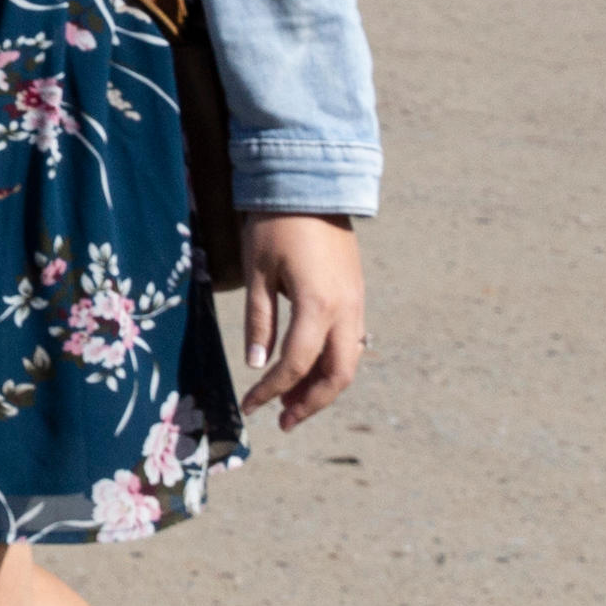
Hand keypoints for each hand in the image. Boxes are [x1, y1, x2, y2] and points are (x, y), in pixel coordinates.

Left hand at [237, 213, 368, 428]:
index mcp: (317, 305)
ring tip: (293, 403)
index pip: (294, 363)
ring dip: (323, 386)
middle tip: (282, 421)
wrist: (311, 184)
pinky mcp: (356, 294)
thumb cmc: (275, 224)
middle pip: (335, 375)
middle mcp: (345, 310)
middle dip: (310, 403)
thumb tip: (257, 364)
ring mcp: (356, 302)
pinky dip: (332, 363)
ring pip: (348, 361)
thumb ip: (259, 320)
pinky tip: (310, 369)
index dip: (271, 391)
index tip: (250, 407)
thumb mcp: (257, 271)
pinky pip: (351, 341)